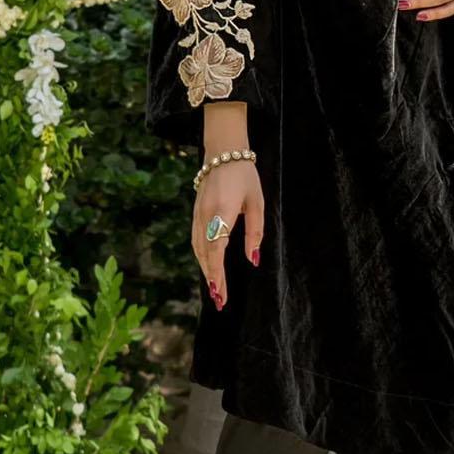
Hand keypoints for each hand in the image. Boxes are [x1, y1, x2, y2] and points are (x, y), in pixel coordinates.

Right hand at [192, 159, 263, 310]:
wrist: (223, 153)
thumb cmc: (245, 177)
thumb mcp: (257, 203)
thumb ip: (255, 233)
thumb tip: (252, 260)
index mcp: (222, 212)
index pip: (217, 249)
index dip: (217, 272)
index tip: (221, 291)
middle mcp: (206, 215)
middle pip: (205, 254)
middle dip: (212, 278)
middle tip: (221, 300)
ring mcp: (197, 214)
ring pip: (198, 249)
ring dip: (206, 270)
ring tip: (216, 289)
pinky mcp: (195, 213)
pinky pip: (195, 240)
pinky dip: (201, 257)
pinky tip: (208, 268)